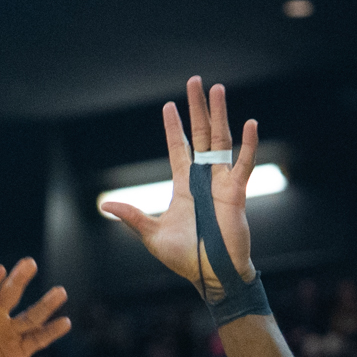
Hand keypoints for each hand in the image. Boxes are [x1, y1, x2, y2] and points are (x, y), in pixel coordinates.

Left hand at [0, 259, 68, 356]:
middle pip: (9, 295)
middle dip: (18, 279)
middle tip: (28, 263)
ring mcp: (9, 331)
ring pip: (30, 315)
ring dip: (45, 304)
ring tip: (60, 292)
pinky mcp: (21, 349)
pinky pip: (38, 339)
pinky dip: (51, 331)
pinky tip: (64, 323)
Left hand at [102, 76, 258, 297]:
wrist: (210, 275)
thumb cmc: (184, 257)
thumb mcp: (151, 235)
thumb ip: (133, 217)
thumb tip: (106, 206)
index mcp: (183, 185)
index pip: (178, 148)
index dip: (174, 127)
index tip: (168, 106)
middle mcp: (203, 178)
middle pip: (201, 135)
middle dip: (197, 108)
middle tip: (196, 81)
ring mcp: (221, 183)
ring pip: (222, 141)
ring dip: (220, 115)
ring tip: (217, 89)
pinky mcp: (237, 193)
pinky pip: (244, 164)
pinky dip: (248, 145)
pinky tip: (250, 124)